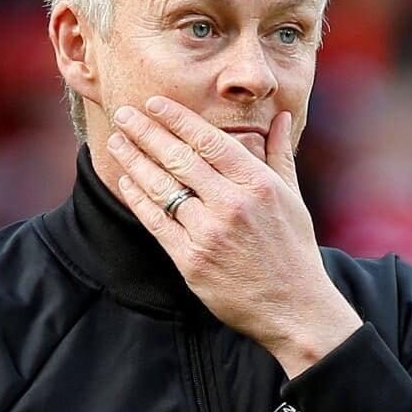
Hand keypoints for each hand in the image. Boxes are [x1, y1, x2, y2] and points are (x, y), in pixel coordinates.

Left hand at [107, 96, 361, 377]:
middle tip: (123, 113)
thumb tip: (280, 116)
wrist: (294, 307)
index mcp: (257, 184)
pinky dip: (139, 198)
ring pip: (162, 187)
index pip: (208, 140)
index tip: (153, 103)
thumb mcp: (292, 197)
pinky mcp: (191, 261)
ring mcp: (209, 233)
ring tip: (116, 142)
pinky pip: (157, 222)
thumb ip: (279, 153)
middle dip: (145, 132)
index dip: (176, 118)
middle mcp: (231, 204)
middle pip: (179, 158)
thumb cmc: (294, 250)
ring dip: (134, 161)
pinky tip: (126, 181)